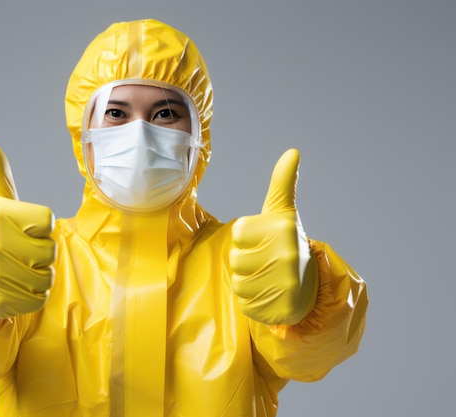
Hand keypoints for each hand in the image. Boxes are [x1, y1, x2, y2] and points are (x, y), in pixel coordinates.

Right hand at [0, 139, 55, 318]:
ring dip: (39, 276)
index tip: (22, 228)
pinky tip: (16, 287)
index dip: (40, 226)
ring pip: (46, 278)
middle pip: (50, 251)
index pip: (47, 221)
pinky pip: (38, 300)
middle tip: (20, 251)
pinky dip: (32, 296)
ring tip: (19, 268)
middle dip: (41, 253)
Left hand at [230, 149, 317, 324]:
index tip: (265, 240)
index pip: (237, 233)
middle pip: (235, 259)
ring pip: (238, 283)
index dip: (246, 238)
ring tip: (268, 278)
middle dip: (246, 262)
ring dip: (248, 282)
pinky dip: (253, 302)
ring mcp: (286, 284)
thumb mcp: (284, 213)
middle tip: (267, 262)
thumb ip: (283, 183)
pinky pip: (246, 304)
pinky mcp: (281, 308)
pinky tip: (270, 295)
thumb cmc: (286, 243)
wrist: (310, 285)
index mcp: (283, 229)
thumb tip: (293, 151)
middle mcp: (287, 254)